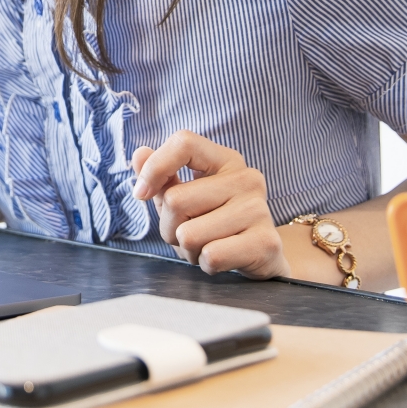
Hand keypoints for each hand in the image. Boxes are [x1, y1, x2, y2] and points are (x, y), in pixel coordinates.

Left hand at [131, 131, 288, 277]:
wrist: (260, 258)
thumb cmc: (215, 226)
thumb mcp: (184, 200)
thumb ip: (162, 177)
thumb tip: (140, 154)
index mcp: (226, 160)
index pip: (184, 143)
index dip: (154, 168)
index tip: (142, 193)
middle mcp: (247, 178)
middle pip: (176, 200)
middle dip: (170, 228)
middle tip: (190, 234)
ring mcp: (259, 209)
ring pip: (189, 234)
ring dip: (189, 250)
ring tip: (209, 246)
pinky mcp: (266, 242)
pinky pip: (211, 255)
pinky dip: (206, 264)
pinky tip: (223, 260)